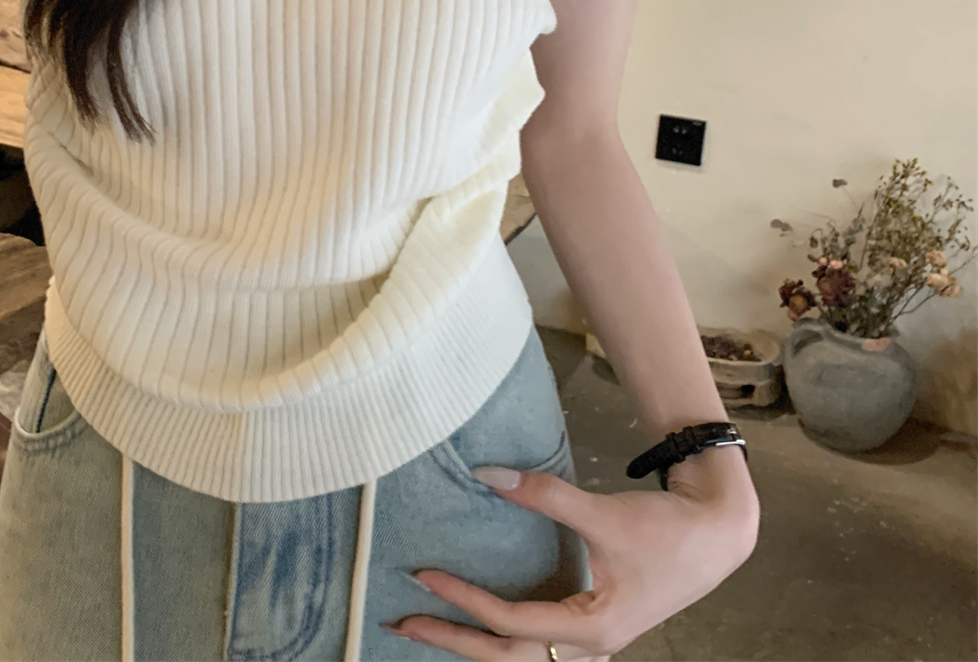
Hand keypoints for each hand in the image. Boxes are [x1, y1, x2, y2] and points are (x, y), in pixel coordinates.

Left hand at [382, 446, 758, 660]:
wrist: (718, 533)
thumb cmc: (668, 531)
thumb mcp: (605, 512)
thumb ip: (546, 495)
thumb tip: (487, 476)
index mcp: (593, 629)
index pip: (512, 623)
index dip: (465, 600)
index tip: (425, 576)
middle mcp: (588, 646)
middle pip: (507, 656)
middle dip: (453, 641)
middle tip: (402, 624)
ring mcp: (590, 640)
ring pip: (520, 656)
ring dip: (473, 643)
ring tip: (429, 626)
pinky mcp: (591, 622)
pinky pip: (535, 640)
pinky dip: (499, 634)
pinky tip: (475, 621)